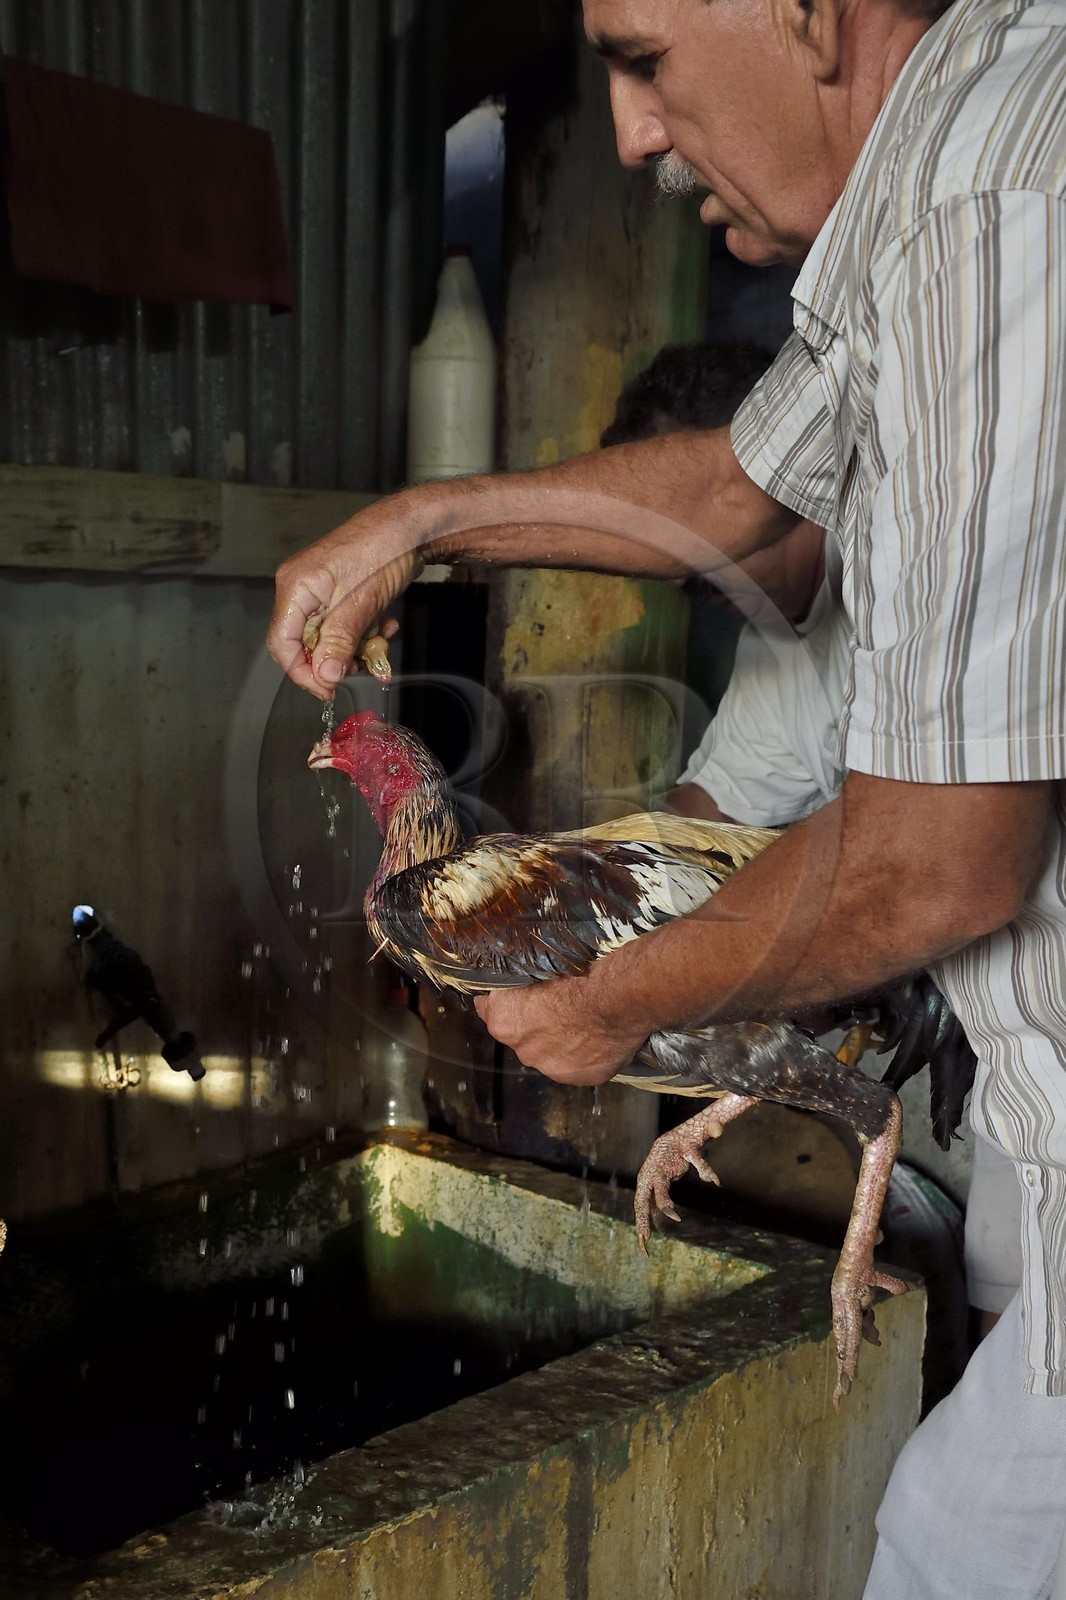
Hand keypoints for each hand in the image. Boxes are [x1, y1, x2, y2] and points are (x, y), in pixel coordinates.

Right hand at [267, 499, 425, 699]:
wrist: (411, 527)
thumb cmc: (382, 552)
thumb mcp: (360, 604)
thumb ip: (338, 641)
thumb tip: (324, 676)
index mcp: (295, 588)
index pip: (281, 643)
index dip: (302, 672)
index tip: (327, 689)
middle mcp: (301, 589)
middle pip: (304, 643)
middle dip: (333, 660)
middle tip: (358, 667)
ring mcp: (321, 590)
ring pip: (329, 636)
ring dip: (355, 647)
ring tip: (379, 644)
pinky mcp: (340, 591)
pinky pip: (344, 623)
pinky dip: (364, 632)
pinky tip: (386, 626)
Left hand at [473, 970, 647, 1085]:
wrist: (618, 995)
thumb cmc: (579, 972)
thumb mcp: (536, 964)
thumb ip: (519, 984)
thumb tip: (519, 983)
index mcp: (504, 1020)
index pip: (487, 1009)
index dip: (504, 1000)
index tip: (516, 994)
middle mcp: (523, 1050)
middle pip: (522, 1035)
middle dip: (535, 1024)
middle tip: (558, 1005)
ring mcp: (553, 1068)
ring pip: (550, 1053)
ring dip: (561, 1041)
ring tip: (583, 1021)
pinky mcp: (582, 1077)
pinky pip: (579, 1064)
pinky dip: (586, 1054)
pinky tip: (598, 1036)